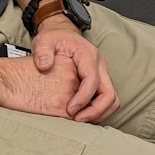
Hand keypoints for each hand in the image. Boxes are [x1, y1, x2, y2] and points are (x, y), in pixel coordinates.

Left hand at [0, 18, 119, 123]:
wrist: (63, 34)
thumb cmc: (54, 38)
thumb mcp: (44, 40)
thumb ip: (42, 51)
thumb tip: (44, 66)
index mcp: (88, 55)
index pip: (92, 80)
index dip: (83, 98)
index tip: (70, 110)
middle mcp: (100, 65)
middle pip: (109, 93)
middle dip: (95, 111)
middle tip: (77, 120)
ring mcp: (103, 74)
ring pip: (112, 99)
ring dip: (100, 113)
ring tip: (80, 120)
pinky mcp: (101, 81)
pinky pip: (106, 99)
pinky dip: (99, 110)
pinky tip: (82, 115)